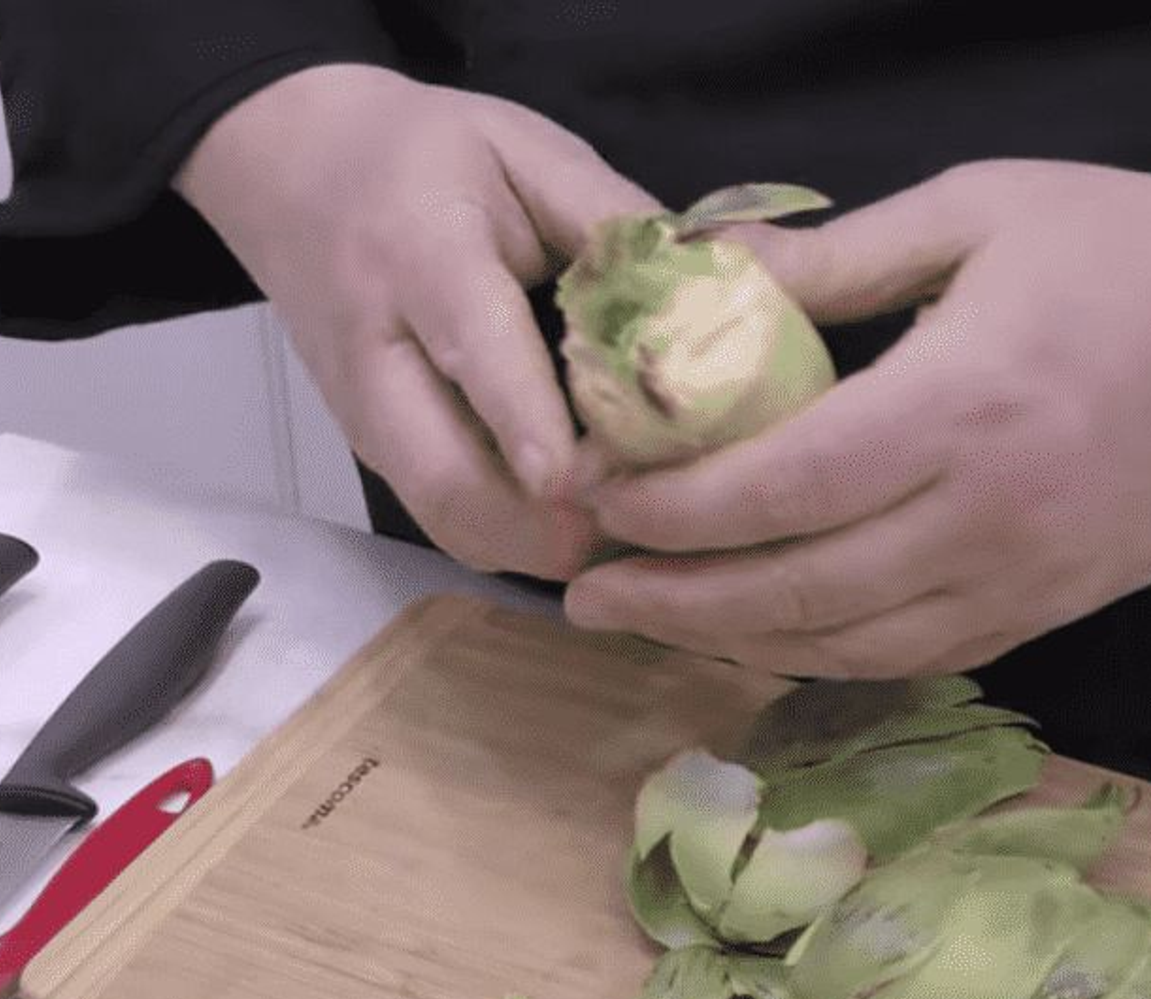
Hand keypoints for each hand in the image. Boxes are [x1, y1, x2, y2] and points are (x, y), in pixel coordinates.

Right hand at [175, 64, 657, 577]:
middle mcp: (377, 355)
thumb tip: (708, 293)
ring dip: (536, 545)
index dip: (529, 425)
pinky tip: (577, 519)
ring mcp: (365, 416)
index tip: (584, 481)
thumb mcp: (523, 151)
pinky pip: (443, 516)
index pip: (474, 350)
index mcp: (420, 256)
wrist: (291, 167)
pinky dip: (513, 537)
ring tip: (625, 530)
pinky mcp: (370, 449)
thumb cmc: (422, 155)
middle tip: (642, 526)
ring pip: (444, 517)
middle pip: (445, 477)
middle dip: (544, 527)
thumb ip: (610, 219)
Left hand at [563, 160, 1150, 676]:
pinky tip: (762, 635)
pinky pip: (913, 657)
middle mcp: (989, 516)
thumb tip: (706, 275)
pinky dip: (822, 656)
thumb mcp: (981, 212)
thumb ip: (836, 263)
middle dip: (674, 600)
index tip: (601, 501)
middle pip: (797, 590)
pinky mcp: (1050, 610)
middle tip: (585, 594)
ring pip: (849, 645)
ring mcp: (1024, 580)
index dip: (675, 508)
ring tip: (651, 621)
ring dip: (733, 641)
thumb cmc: (1134, 253)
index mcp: (965, 405)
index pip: (782, 485)